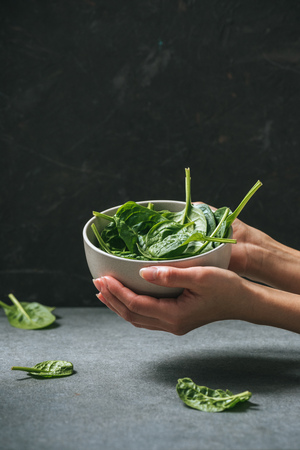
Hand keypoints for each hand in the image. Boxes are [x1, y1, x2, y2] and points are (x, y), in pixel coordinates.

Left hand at [93, 266, 246, 334]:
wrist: (243, 302)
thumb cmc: (226, 287)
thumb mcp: (201, 276)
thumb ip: (170, 275)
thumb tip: (142, 273)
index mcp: (174, 315)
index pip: (136, 305)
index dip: (117, 292)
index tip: (103, 277)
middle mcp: (171, 324)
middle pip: (132, 315)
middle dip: (111, 299)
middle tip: (96, 283)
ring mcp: (173, 324)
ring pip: (137, 318)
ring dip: (118, 305)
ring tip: (103, 291)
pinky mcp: (176, 320)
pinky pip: (146, 317)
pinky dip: (131, 307)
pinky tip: (126, 298)